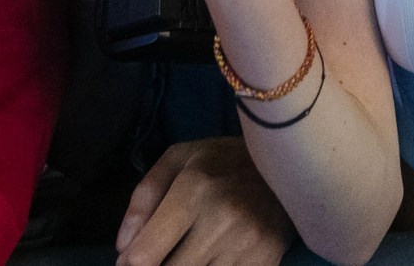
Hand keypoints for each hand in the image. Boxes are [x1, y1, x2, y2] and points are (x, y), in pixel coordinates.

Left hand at [116, 137, 293, 265]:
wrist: (290, 161)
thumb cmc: (225, 160)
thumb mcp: (179, 158)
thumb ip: (144, 197)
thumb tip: (124, 247)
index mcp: (194, 189)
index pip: (145, 255)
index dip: (130, 264)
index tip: (131, 261)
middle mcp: (221, 219)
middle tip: (163, 255)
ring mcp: (247, 244)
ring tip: (192, 252)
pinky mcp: (266, 261)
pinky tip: (212, 258)